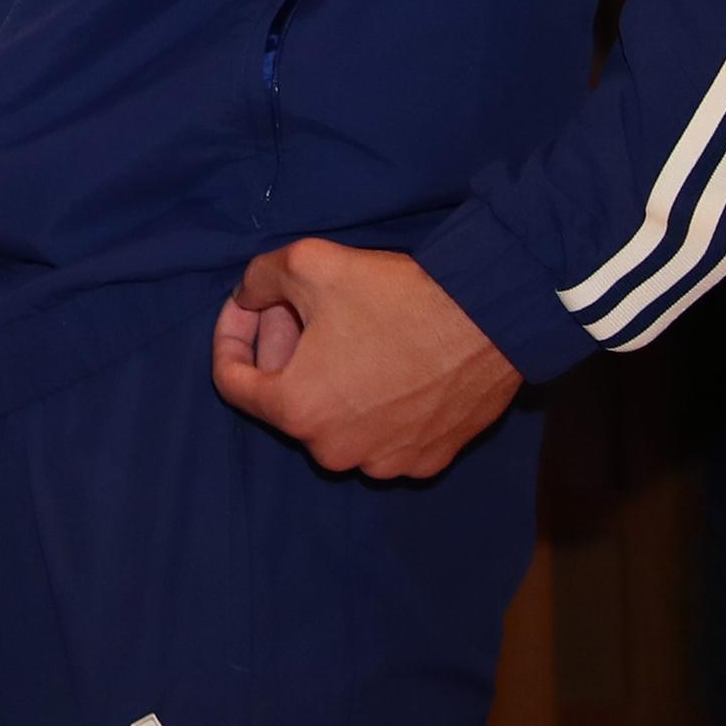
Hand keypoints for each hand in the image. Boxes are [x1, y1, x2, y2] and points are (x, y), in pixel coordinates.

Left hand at [213, 238, 520, 477]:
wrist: (494, 318)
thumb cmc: (398, 295)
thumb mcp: (306, 263)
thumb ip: (256, 281)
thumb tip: (247, 298)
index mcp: (297, 411)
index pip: (231, 382)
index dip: (231, 337)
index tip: (250, 308)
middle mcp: (335, 451)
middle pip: (286, 399)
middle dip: (285, 351)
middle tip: (304, 309)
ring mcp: (385, 462)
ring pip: (335, 418)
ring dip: (329, 379)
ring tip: (350, 334)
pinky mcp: (427, 460)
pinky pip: (380, 433)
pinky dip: (373, 402)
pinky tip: (388, 363)